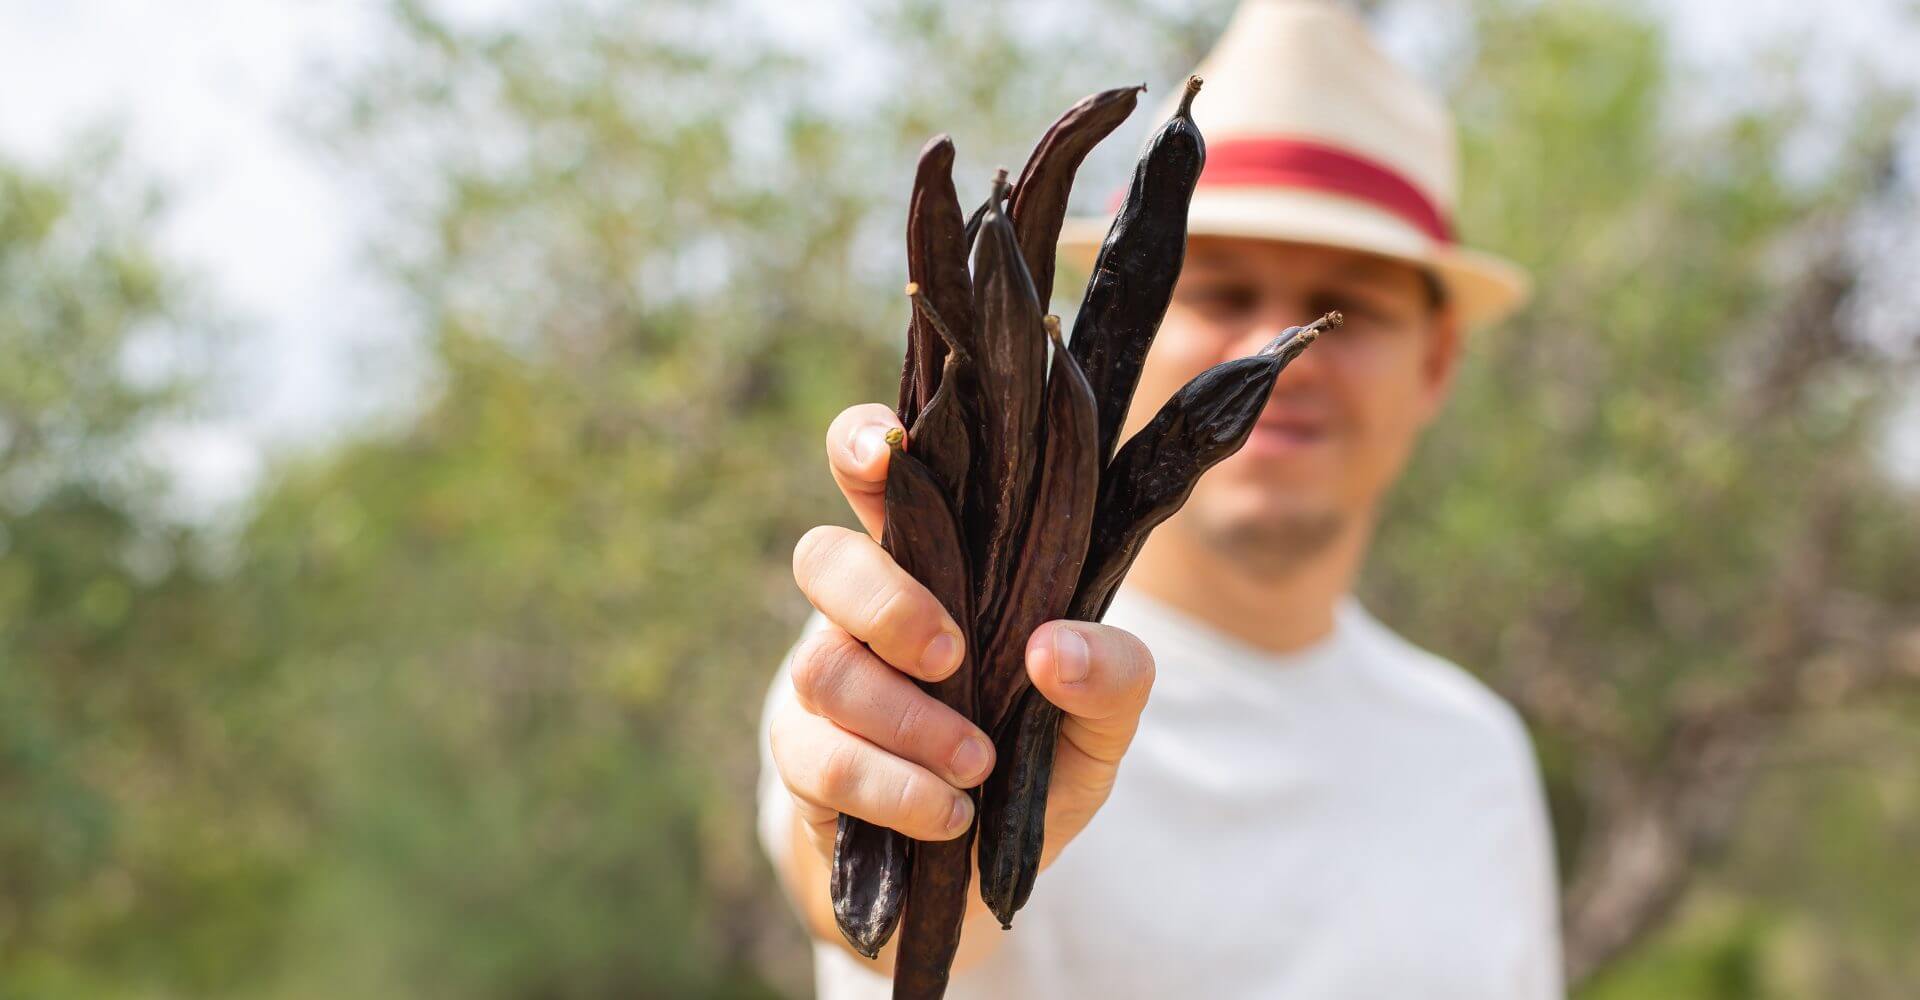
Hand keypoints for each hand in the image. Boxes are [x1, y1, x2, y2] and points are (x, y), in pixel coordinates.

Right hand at [770, 402, 1155, 893]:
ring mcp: (825, 683)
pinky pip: (824, 760)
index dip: (861, 444)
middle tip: (952, 654)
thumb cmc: (1036, 760)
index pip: (875, 477)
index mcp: (932, 566)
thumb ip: (1112, 676)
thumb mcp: (1102, 722)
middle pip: (822, 558)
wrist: (985, 875)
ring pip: (823, 669)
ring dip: (909, 719)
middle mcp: (863, 612)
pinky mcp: (804, 760)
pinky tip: (949, 813)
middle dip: (884, 602)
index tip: (885, 449)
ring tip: (976, 763)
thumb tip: (1055, 651)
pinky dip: (895, 788)